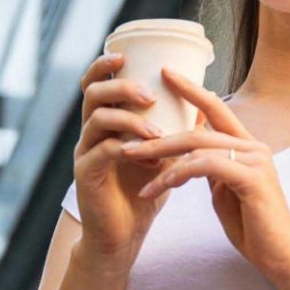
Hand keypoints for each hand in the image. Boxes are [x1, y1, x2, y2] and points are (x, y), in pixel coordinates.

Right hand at [70, 52, 176, 264]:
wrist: (124, 234)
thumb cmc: (143, 190)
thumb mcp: (161, 153)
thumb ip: (173, 128)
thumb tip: (205, 102)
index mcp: (104, 122)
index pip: (95, 83)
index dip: (104, 65)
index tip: (126, 55)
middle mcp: (89, 133)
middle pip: (93, 93)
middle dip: (121, 86)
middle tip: (149, 95)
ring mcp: (84, 153)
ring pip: (97, 119)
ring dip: (129, 119)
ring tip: (157, 130)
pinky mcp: (86, 175)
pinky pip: (101, 151)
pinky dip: (126, 149)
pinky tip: (148, 158)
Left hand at [120, 69, 289, 289]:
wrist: (281, 257)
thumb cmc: (253, 227)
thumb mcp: (226, 190)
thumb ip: (211, 168)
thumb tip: (189, 157)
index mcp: (248, 146)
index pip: (217, 109)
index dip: (191, 90)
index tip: (165, 73)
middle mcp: (255, 147)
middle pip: (199, 128)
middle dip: (160, 133)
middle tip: (127, 138)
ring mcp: (255, 161)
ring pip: (198, 145)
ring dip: (160, 155)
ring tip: (132, 162)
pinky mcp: (252, 178)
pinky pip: (204, 166)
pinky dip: (176, 174)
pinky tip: (157, 187)